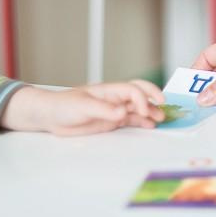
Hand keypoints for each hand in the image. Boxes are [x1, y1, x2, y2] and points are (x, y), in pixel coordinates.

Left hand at [0, 80, 164, 135]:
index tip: (143, 112)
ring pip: (138, 108)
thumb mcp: (83, 106)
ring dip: (150, 111)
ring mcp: (114, 109)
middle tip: (164, 105)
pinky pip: (131, 120)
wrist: (51, 116)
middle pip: (140, 92)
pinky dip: (142, 122)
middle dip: (153, 97)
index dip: (141, 99)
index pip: (132, 90)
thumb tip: (123, 112)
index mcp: (109, 90)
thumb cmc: (64, 105)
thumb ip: (104, 109)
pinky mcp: (112, 121)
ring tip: (161, 119)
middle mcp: (114, 98)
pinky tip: (150, 126)